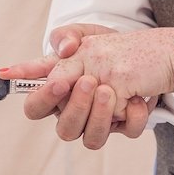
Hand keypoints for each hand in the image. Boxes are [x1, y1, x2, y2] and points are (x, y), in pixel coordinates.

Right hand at [6, 29, 173, 148]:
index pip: (35, 108)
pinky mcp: (125, 124)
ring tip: (109, 90)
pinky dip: (134, 116)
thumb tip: (64, 48)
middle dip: (77, 107)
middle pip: (65, 129)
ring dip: (100, 116)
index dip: (42, 100)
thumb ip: (65, 36)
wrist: (138, 50)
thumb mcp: (82, 34)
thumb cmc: (101, 46)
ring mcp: (99, 123)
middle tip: (89, 81)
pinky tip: (138, 98)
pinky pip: (127, 131)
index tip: (58, 84)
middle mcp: (75, 114)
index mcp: (56, 94)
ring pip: (93, 139)